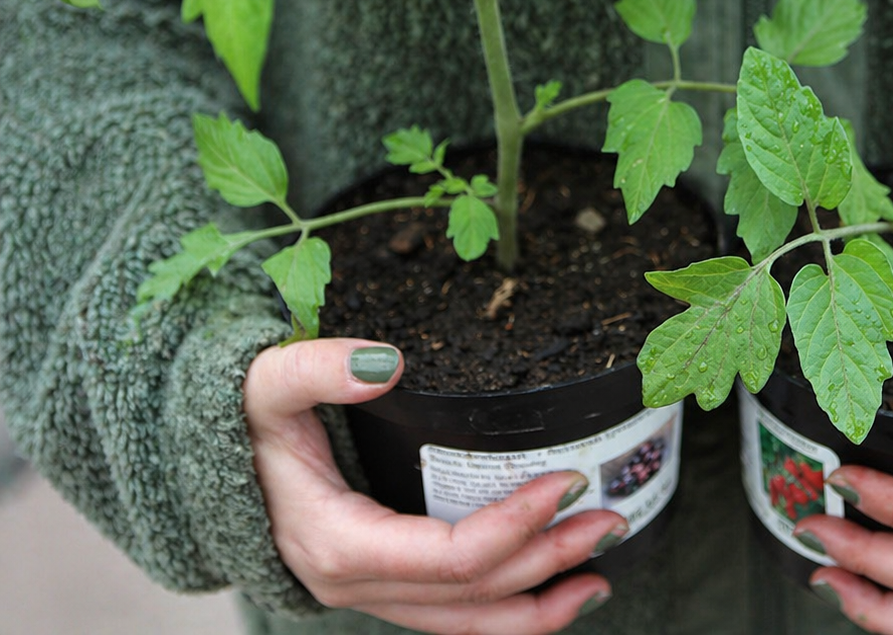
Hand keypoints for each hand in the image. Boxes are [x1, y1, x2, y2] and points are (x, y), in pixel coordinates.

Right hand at [244, 339, 624, 633]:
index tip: (567, 482)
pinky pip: (453, 615)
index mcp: (334, 543)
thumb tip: (383, 362)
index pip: (446, 556)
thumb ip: (316, 368)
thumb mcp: (265, 382)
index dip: (514, 527)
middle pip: (470, 594)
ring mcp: (371, 592)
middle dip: (548, 561)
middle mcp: (355, 583)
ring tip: (601, 575)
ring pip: (466, 622)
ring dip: (539, 604)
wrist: (204, 458)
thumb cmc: (239, 420)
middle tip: (609, 517)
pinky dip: (508, 609)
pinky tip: (555, 592)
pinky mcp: (386, 585)